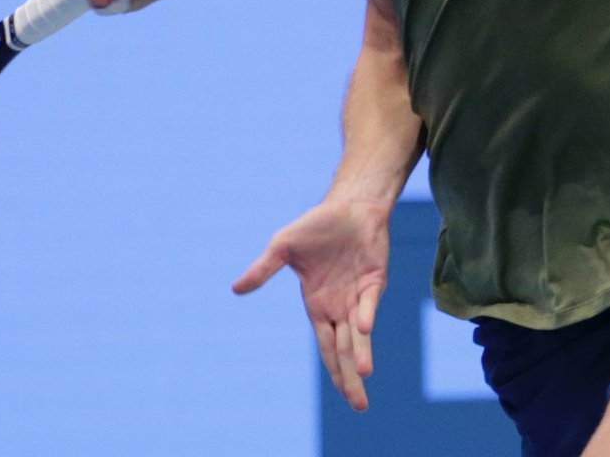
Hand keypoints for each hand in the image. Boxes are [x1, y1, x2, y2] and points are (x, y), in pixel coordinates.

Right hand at [233, 198, 390, 409]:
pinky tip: (361, 327)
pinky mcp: (375, 279)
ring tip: (363, 374)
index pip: (328, 346)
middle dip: (350, 377)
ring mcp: (358, 294)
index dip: (335, 370)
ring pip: (359, 333)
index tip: (345, 396)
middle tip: (359, 405)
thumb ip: (263, 269)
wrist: (348, 204)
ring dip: (361, 353)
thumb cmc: (315, 226)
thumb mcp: (282, 247)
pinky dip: (366, 314)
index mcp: (318, 305)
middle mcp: (340, 306)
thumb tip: (234, 289)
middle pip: (345, 349)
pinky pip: (369, 302)